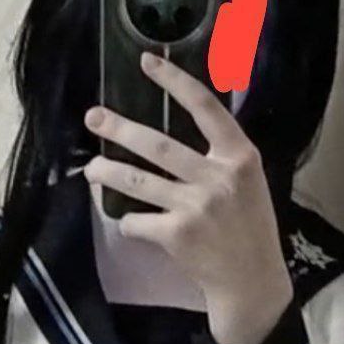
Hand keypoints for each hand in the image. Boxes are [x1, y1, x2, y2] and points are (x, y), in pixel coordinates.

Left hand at [83, 53, 292, 343]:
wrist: (251, 280)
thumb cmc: (249, 228)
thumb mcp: (249, 183)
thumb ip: (221, 156)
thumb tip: (179, 127)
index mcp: (240, 157)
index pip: (205, 108)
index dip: (175, 82)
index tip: (148, 62)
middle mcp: (218, 177)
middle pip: (158, 144)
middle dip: (120, 129)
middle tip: (93, 117)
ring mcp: (195, 206)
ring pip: (138, 181)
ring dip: (108, 173)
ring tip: (91, 169)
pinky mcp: (176, 234)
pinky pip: (137, 221)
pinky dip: (130, 222)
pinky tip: (132, 224)